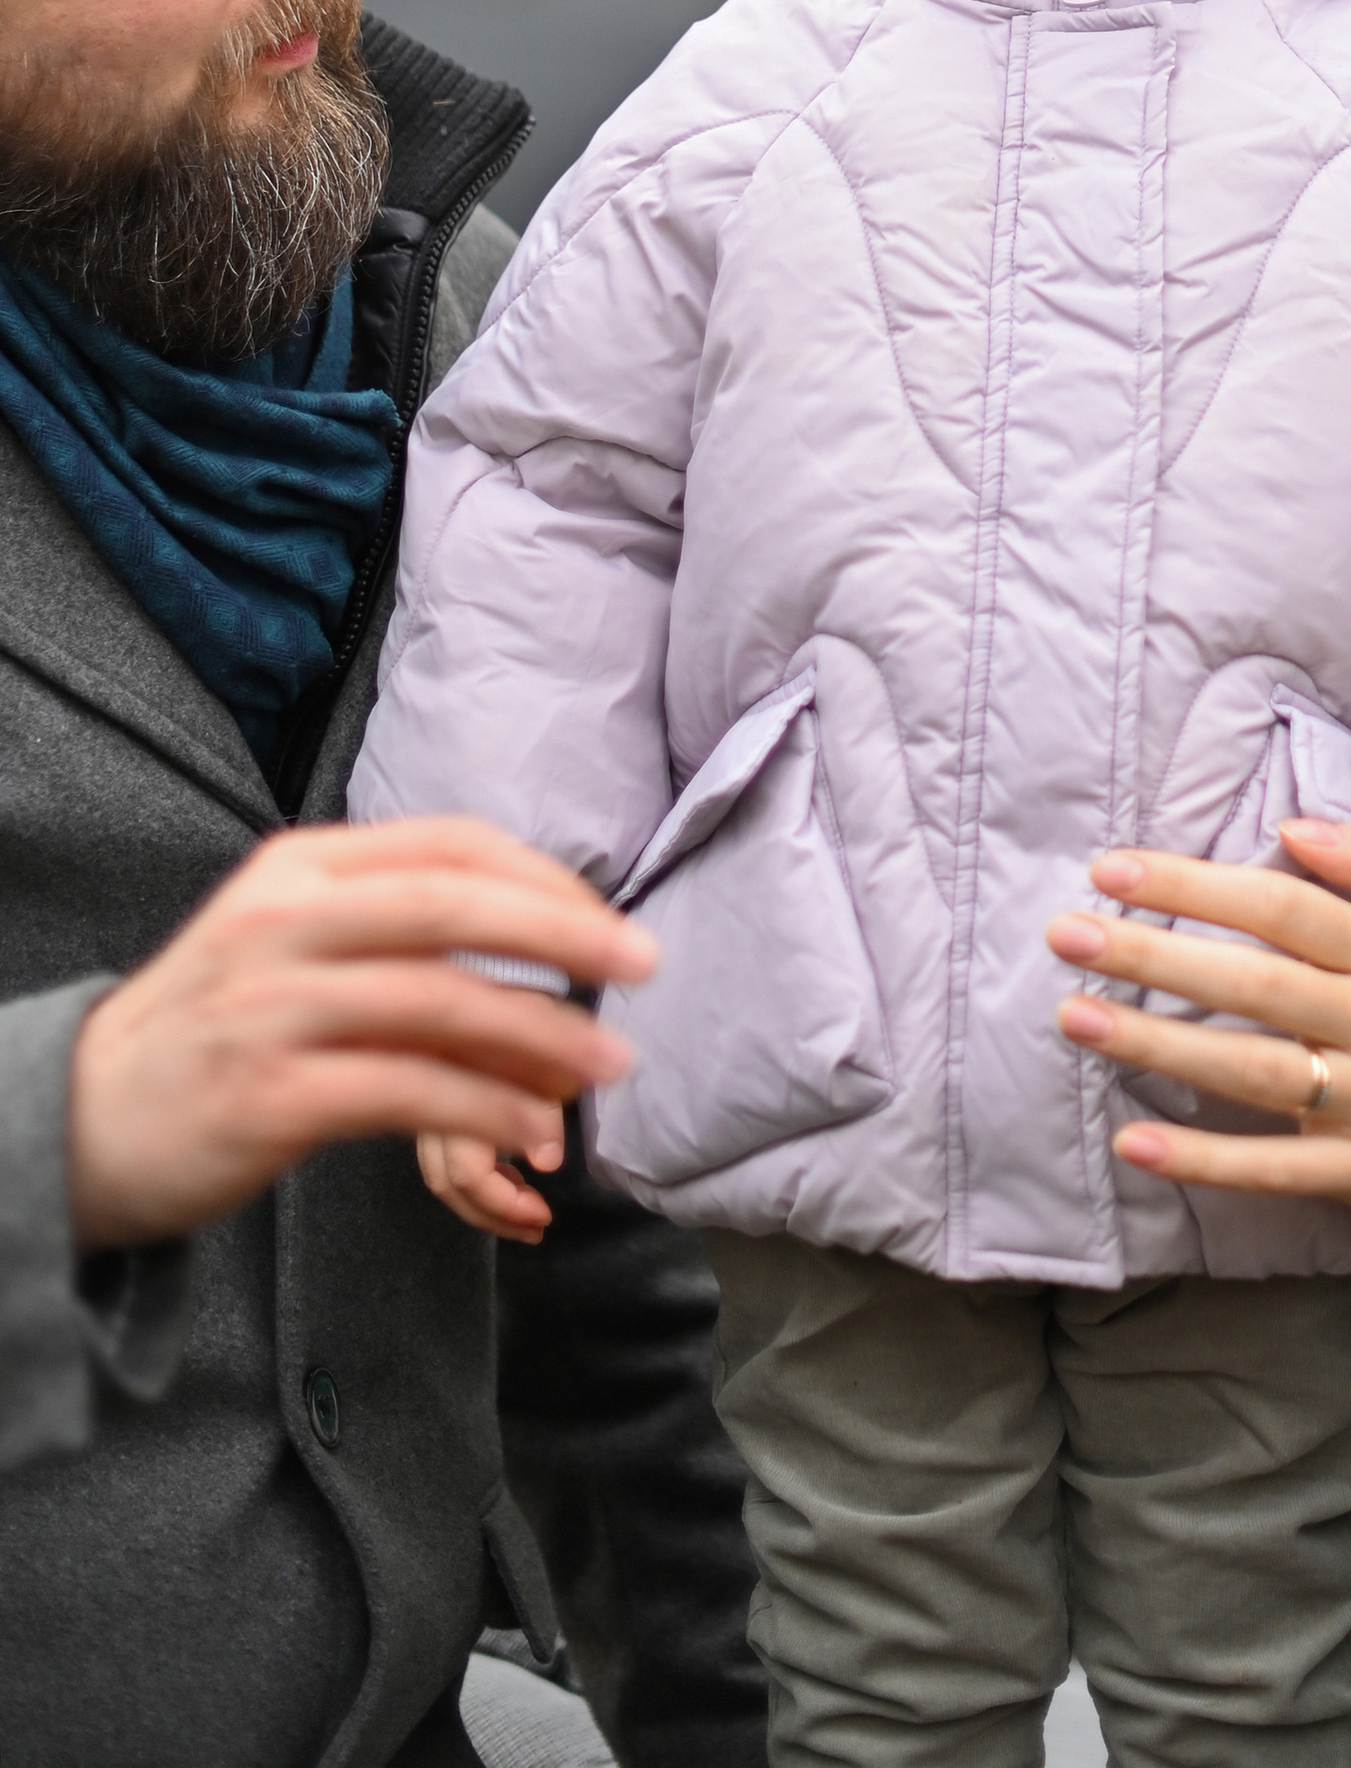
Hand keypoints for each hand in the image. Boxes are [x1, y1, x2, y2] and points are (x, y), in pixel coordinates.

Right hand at [65, 820, 653, 1252]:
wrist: (81, 1119)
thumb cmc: (218, 1026)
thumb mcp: (290, 939)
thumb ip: (394, 924)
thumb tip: (542, 939)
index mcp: (301, 866)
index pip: (450, 845)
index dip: (544, 877)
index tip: (610, 920)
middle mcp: (286, 920)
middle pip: (454, 905)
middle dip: (565, 931)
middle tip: (644, 964)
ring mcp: (274, 1007)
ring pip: (441, 1002)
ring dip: (542, 1034)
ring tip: (607, 1065)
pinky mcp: (270, 1096)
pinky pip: (408, 1091)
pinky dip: (485, 1107)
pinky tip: (533, 1129)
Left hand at [1046, 819, 1350, 1267]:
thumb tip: (1292, 826)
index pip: (1281, 906)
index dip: (1195, 883)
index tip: (1114, 867)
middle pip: (1250, 982)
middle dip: (1152, 954)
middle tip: (1066, 932)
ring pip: (1249, 1070)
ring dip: (1156, 1043)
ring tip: (1075, 1016)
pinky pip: (1273, 1170)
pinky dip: (1205, 1159)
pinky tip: (1134, 1140)